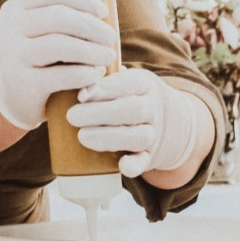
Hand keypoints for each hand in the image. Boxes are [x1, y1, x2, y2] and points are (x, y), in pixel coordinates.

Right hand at [0, 0, 119, 129]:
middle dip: (92, 26)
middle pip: (57, 18)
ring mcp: (13, 56)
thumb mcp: (38, 12)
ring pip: (59, 45)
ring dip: (92, 50)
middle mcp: (8, 28)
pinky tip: (95, 74)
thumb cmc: (37, 43)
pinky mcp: (23, 83)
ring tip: (108, 56)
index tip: (104, 11)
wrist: (17, 93)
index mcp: (15, 7)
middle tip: (112, 37)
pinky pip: (59, 75)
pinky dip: (83, 73)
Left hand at [66, 67, 197, 176]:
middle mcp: (152, 107)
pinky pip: (145, 161)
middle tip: (72, 116)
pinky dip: (135, 165)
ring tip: (82, 137)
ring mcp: (153, 132)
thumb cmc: (126, 95)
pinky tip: (123, 167)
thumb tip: (72, 74)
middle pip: (132, 109)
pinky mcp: (150, 155)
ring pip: (139, 136)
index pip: (127, 83)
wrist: (167, 120)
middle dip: (100, 113)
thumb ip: (100, 78)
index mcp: (143, 84)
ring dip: (110, 137)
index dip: (105, 88)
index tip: (81, 94)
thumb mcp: (121, 80)